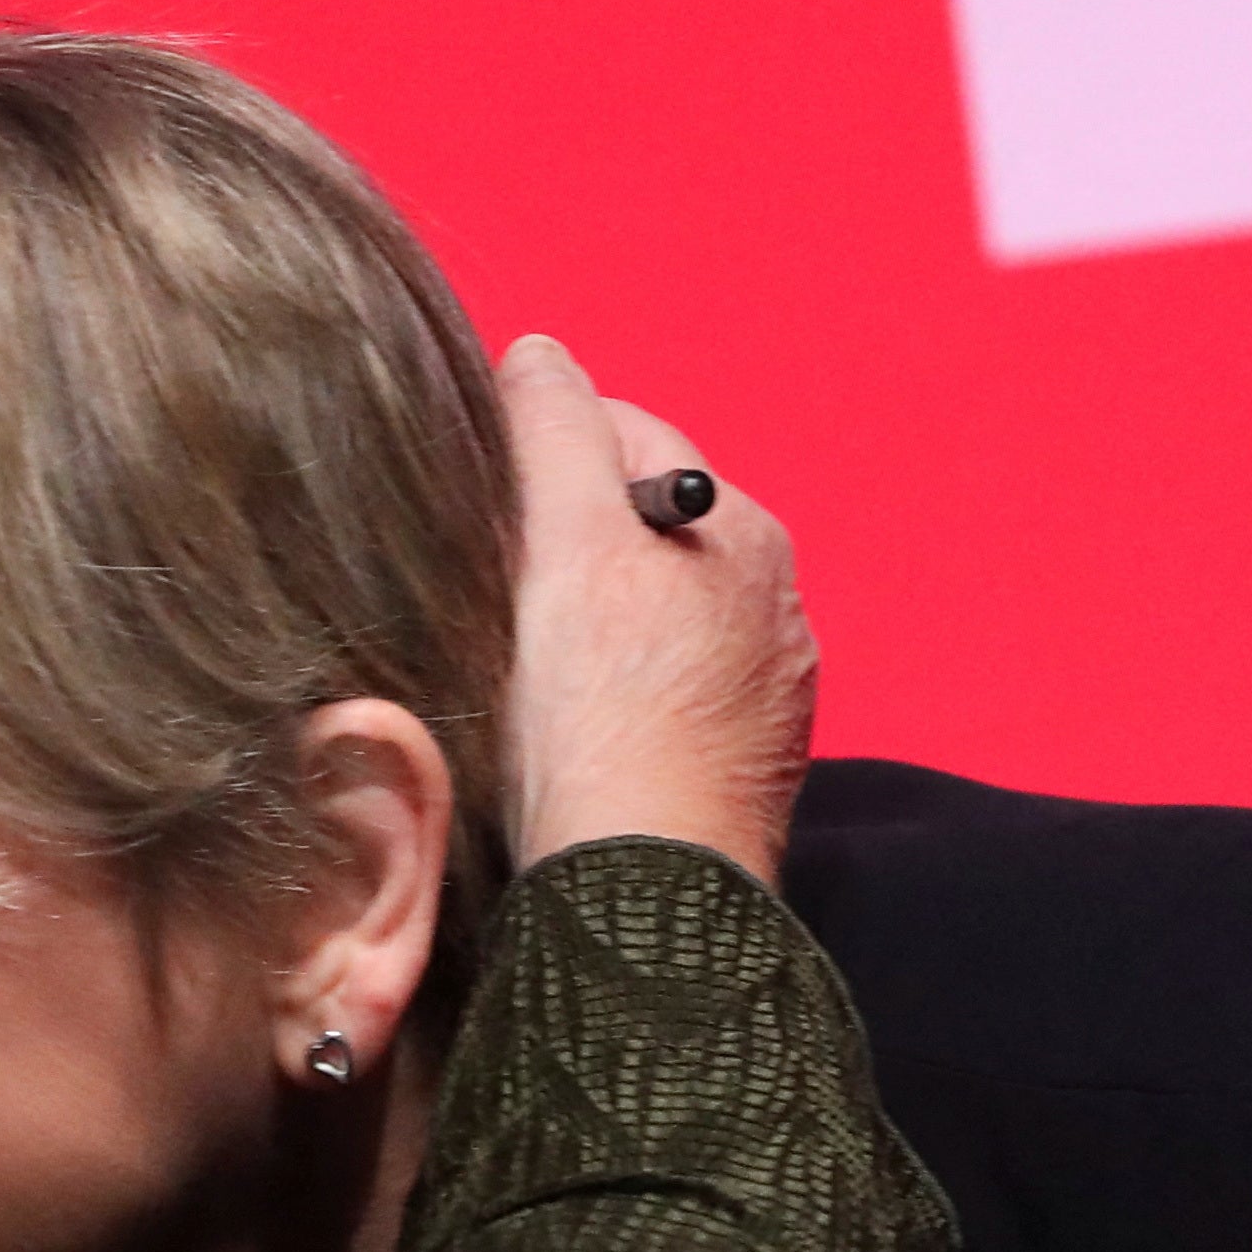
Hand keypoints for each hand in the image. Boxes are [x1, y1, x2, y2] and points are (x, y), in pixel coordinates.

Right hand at [496, 334, 816, 885]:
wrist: (641, 897)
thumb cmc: (598, 719)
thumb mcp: (562, 545)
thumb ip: (551, 430)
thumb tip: (538, 354)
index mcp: (739, 529)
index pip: (623, 438)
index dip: (538, 459)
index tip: (477, 512)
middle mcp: (774, 603)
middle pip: (640, 534)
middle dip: (569, 547)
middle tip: (493, 601)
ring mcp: (764, 695)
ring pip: (655, 621)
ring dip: (596, 631)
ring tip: (531, 682)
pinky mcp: (740, 774)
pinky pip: (667, 704)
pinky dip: (622, 706)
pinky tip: (578, 744)